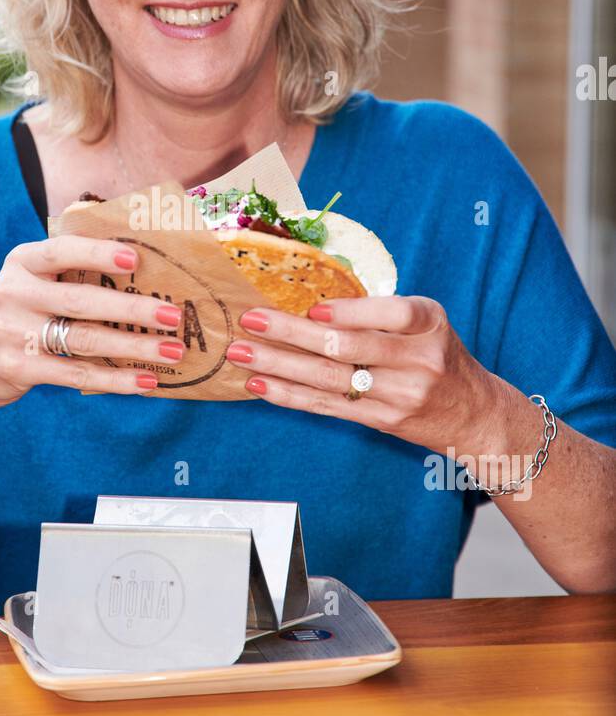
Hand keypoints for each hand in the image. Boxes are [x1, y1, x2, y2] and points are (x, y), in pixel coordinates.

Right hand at [0, 235, 182, 414]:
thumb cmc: (15, 317)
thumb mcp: (27, 284)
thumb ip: (66, 273)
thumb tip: (138, 269)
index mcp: (20, 262)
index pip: (61, 251)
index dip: (99, 253)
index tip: (136, 259)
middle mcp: (13, 293)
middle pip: (82, 301)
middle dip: (133, 309)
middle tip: (172, 315)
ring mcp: (13, 333)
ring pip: (85, 340)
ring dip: (134, 347)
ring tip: (172, 351)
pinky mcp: (19, 369)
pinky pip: (76, 374)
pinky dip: (115, 379)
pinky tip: (145, 381)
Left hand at [225, 296, 498, 451]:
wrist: (475, 415)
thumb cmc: (440, 355)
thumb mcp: (427, 323)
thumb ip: (381, 312)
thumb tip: (307, 295)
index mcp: (431, 323)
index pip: (394, 314)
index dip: (352, 313)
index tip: (313, 310)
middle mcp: (418, 360)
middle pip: (350, 349)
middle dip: (294, 334)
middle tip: (252, 320)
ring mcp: (399, 395)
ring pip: (330, 380)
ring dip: (279, 365)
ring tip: (242, 353)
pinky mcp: (382, 420)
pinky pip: (327, 406)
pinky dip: (290, 395)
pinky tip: (260, 384)